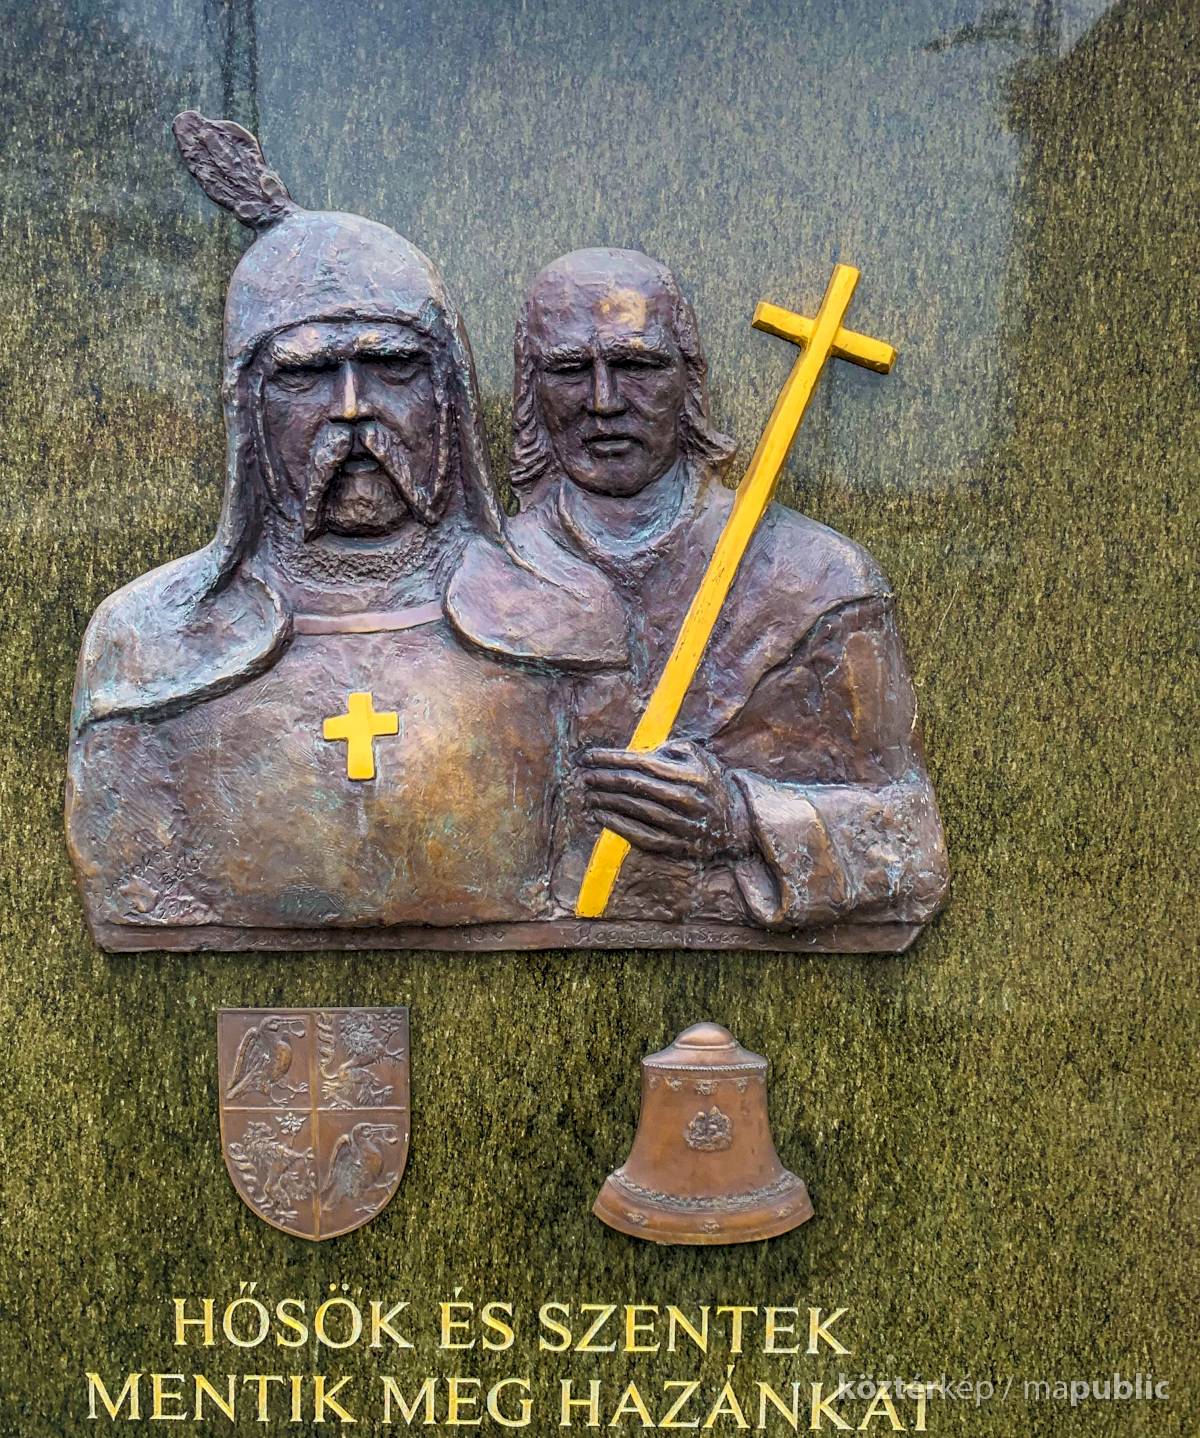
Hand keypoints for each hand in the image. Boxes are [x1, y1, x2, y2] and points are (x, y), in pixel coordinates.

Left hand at [579, 740, 753, 861]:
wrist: (737, 820)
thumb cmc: (708, 781)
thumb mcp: (697, 755)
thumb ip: (668, 749)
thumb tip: (634, 752)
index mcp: (690, 773)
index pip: (642, 763)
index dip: (610, 759)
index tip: (587, 756)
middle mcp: (687, 799)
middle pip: (635, 786)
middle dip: (603, 778)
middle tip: (583, 774)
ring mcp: (682, 824)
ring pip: (635, 811)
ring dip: (606, 801)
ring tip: (587, 793)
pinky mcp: (677, 845)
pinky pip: (641, 835)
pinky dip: (617, 825)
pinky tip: (600, 815)